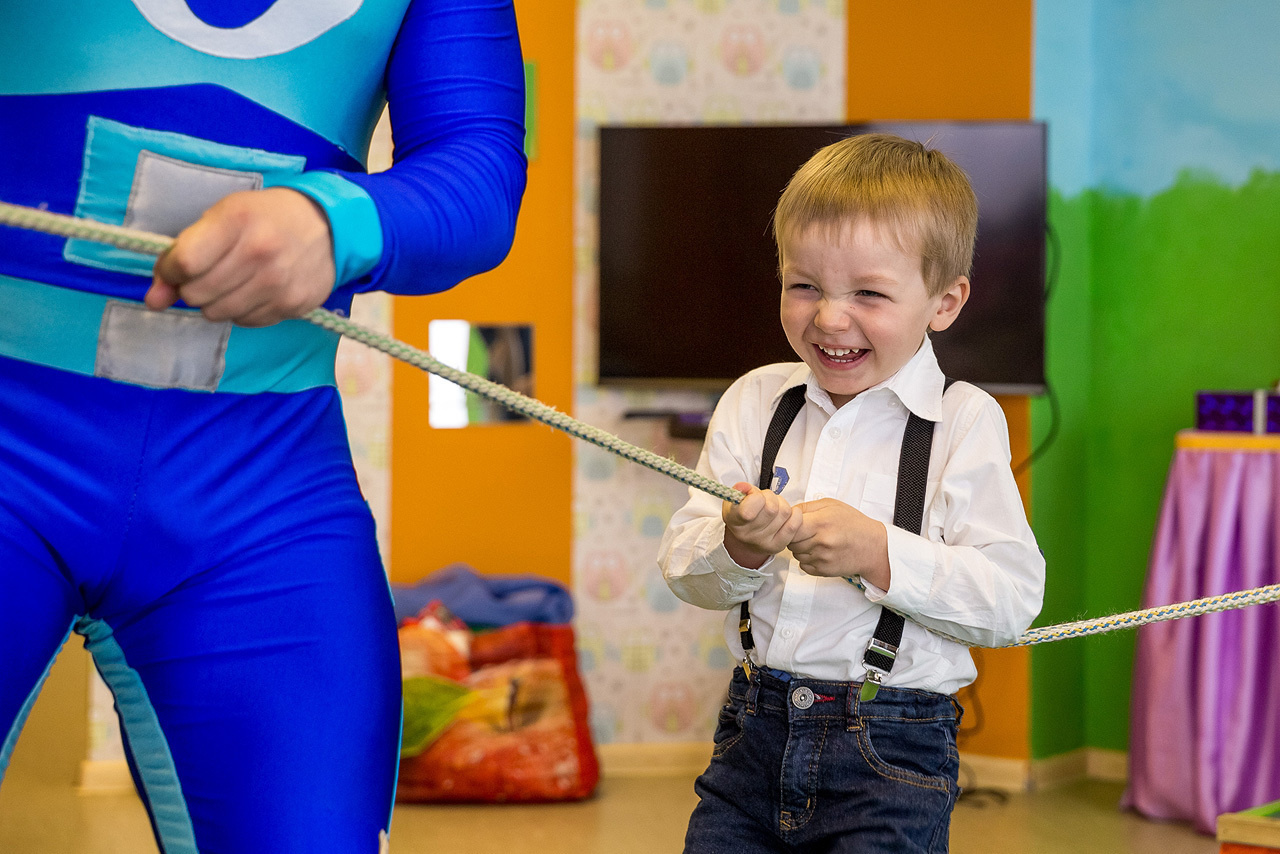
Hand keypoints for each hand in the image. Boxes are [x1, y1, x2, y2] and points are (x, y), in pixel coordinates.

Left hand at [146, 187, 335, 326]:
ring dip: (215, 302)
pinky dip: (241, 310)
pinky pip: (245, 321)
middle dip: (192, 288)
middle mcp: (259, 252)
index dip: (169, 271)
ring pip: (218, 313)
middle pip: (197, 293)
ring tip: (231, 283)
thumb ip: (182, 255)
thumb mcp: (222, 218)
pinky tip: (253, 291)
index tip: (175, 269)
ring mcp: (279, 283)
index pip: (184, 263)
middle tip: (209, 273)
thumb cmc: (265, 216)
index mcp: (237, 220)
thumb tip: (153, 300)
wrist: (327, 226)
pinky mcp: (293, 305)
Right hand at [721, 482, 802, 568]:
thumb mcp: (736, 498)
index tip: (754, 494)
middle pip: (771, 509)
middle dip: (771, 497)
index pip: (748, 512)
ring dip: (782, 504)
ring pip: (784, 512)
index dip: (755, 497)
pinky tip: (787, 514)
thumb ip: (741, 490)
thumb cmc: (743, 511)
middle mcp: (747, 535)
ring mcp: (763, 542)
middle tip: (766, 499)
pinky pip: (793, 526)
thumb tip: (744, 487)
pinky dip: (794, 515)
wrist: (747, 533)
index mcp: (734, 521)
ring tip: (774, 506)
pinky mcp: (777, 546)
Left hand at [790, 498, 889, 586]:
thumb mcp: (831, 505)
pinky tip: (819, 552)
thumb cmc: (853, 523)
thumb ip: (806, 507)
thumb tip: (788, 511)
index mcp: (820, 523)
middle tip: (807, 531)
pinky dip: (807, 560)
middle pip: (790, 541)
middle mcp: (820, 543)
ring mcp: (822, 559)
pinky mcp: (823, 571)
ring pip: (795, 554)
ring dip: (801, 548)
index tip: (795, 522)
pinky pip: (803, 566)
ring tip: (816, 541)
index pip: (789, 526)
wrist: (873, 547)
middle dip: (794, 536)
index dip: (790, 524)